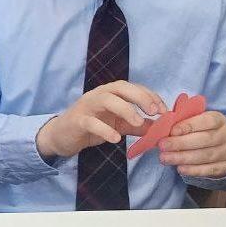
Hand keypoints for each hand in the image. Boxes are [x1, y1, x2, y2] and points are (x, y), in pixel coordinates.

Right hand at [37, 81, 165, 159]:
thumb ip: (137, 125)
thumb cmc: (91, 127)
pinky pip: (91, 122)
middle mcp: (98, 95)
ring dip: (125, 109)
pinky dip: (104, 130)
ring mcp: (86, 106)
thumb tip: (160, 128)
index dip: (150, 96)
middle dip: (140, 97)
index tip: (163, 110)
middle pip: (121, 88)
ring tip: (137, 122)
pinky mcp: (77, 120)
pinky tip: (115, 139)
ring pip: (106, 100)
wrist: (61, 136)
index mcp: (110, 93)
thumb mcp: (118, 125)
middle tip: (154, 112)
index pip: (133, 87)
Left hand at [158, 109, 225, 177]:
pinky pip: (209, 169)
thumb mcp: (196, 122)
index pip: (207, 121)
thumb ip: (183, 123)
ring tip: (165, 158)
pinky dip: (194, 170)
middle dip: (181, 143)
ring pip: (206, 156)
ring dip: (183, 158)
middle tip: (163, 146)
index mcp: (219, 120)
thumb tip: (163, 128)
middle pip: (205, 139)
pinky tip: (180, 169)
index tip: (172, 131)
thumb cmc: (202, 131)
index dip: (189, 126)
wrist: (222, 147)